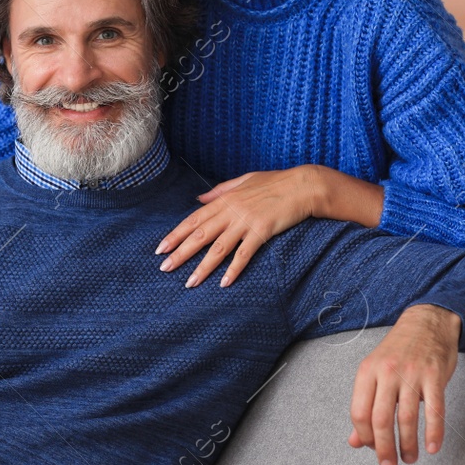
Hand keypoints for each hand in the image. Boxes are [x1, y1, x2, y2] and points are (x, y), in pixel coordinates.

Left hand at [155, 167, 319, 287]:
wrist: (303, 185)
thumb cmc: (275, 182)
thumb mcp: (244, 180)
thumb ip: (220, 190)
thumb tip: (199, 198)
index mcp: (224, 199)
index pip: (194, 219)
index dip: (176, 234)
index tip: (161, 248)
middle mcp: (231, 211)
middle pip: (200, 235)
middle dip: (180, 253)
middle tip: (164, 268)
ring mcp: (246, 221)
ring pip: (218, 248)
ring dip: (203, 267)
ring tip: (189, 282)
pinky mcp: (262, 231)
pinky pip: (244, 254)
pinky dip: (234, 269)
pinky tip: (224, 283)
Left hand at [348, 303, 460, 464]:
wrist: (427, 321)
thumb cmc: (399, 350)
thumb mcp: (375, 372)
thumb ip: (366, 406)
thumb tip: (355, 442)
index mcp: (367, 371)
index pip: (359, 412)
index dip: (365, 437)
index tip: (374, 449)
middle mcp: (387, 372)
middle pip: (380, 419)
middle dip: (384, 448)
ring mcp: (412, 373)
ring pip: (406, 418)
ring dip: (408, 445)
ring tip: (410, 458)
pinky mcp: (435, 375)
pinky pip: (434, 410)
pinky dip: (434, 432)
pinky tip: (431, 447)